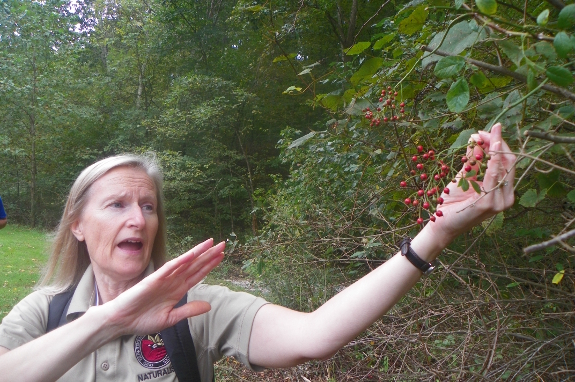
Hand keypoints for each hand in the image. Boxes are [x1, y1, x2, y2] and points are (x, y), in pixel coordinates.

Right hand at [99, 238, 224, 336]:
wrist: (121, 322)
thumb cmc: (142, 320)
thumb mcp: (171, 318)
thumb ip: (189, 310)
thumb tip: (208, 306)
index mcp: (177, 290)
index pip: (197, 274)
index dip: (210, 265)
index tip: (221, 256)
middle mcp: (173, 281)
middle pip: (195, 265)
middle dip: (209, 255)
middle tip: (223, 244)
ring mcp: (164, 279)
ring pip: (185, 263)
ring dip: (198, 253)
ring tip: (211, 243)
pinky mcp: (153, 280)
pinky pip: (169, 268)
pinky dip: (180, 261)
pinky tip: (191, 255)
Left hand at [424, 123, 515, 246]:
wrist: (441, 224)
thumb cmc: (452, 202)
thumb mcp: (464, 177)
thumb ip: (475, 160)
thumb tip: (478, 138)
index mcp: (502, 190)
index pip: (507, 162)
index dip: (499, 144)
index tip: (490, 129)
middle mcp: (506, 196)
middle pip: (509, 163)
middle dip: (497, 143)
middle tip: (485, 129)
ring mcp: (500, 202)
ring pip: (504, 168)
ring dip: (493, 148)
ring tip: (483, 135)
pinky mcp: (490, 204)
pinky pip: (493, 178)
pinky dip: (492, 162)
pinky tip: (489, 149)